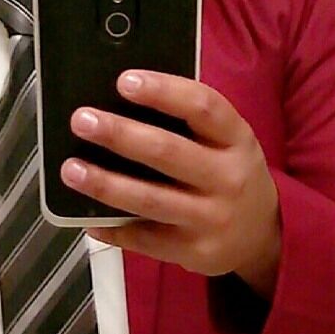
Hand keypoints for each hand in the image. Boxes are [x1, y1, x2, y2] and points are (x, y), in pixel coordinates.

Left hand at [61, 70, 281, 298]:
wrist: (262, 235)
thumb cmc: (229, 172)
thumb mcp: (227, 141)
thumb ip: (188, 122)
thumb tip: (121, 99)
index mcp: (237, 139)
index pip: (203, 107)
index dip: (164, 91)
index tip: (125, 81)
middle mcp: (228, 178)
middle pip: (168, 152)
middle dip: (120, 135)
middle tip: (82, 120)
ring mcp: (211, 218)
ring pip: (150, 199)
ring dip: (106, 184)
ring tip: (71, 169)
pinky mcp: (195, 252)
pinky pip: (145, 239)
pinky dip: (112, 228)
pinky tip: (86, 216)